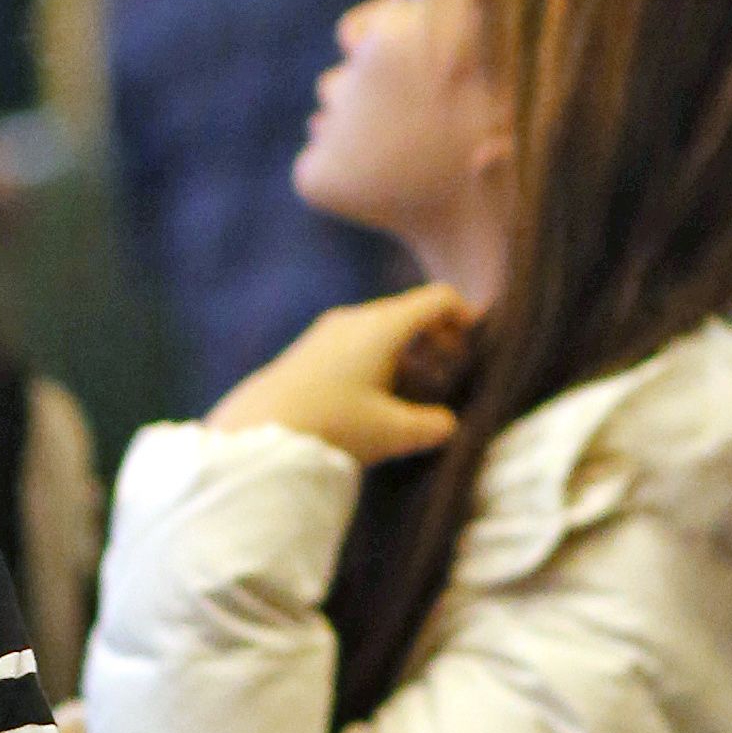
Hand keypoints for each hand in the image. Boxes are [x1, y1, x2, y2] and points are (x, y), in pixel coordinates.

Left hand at [205, 285, 474, 465]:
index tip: (475, 347)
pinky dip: (380, 361)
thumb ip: (433, 426)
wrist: (256, 433)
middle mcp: (356, 319)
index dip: (466, 317)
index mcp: (383, 325)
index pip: (438, 299)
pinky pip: (358, 343)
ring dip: (409, 355)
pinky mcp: (308, 351)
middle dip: (438, 342)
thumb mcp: (392, 433)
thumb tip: (448, 424)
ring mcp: (328, 332)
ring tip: (417, 395)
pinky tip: (377, 400)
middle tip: (450, 377)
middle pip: (411, 313)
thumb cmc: (332, 427)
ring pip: (383, 330)